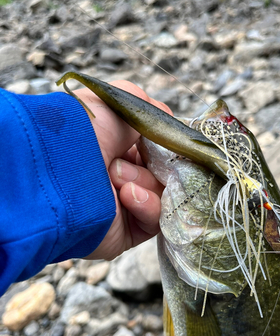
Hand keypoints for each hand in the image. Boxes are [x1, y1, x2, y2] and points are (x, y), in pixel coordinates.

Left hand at [73, 81, 171, 259]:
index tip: (165, 140)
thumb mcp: (114, 103)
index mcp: (116, 149)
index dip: (163, 145)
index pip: (155, 150)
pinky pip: (155, 219)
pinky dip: (146, 204)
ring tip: (114, 176)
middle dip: (152, 163)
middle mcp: (120, 177)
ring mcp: (123, 206)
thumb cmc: (80, 133)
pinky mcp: (126, 232)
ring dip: (143, 181)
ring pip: (161, 193)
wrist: (56, 171)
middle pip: (163, 172)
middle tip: (129, 157)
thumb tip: (165, 117)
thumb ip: (146, 109)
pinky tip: (126, 195)